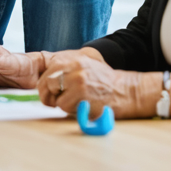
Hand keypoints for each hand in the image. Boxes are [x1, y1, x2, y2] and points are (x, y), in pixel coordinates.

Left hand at [38, 55, 153, 117]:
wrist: (125, 91)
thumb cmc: (104, 81)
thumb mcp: (85, 66)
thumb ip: (66, 69)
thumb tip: (45, 80)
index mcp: (72, 60)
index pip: (47, 73)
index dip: (44, 85)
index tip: (48, 92)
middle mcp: (73, 69)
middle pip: (46, 84)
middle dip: (48, 96)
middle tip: (54, 101)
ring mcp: (78, 82)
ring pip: (55, 98)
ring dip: (62, 103)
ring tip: (76, 102)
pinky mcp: (83, 96)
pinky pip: (65, 107)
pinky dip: (71, 110)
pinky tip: (82, 106)